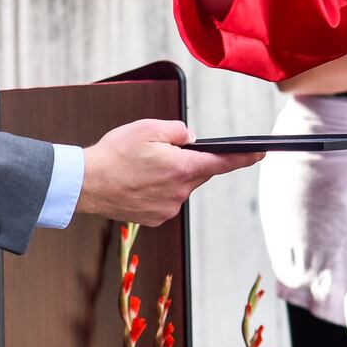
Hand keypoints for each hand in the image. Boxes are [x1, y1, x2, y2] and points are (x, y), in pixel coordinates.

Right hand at [75, 118, 262, 225]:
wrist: (86, 184)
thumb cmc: (115, 154)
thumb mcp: (149, 128)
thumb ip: (179, 130)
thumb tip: (191, 139)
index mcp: (182, 169)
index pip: (222, 162)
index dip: (244, 157)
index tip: (260, 153)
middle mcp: (179, 193)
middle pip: (198, 173)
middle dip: (189, 161)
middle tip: (163, 151)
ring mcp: (168, 209)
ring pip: (181, 186)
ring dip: (171, 175)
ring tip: (143, 167)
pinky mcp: (155, 218)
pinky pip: (167, 199)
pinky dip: (158, 189)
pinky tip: (139, 182)